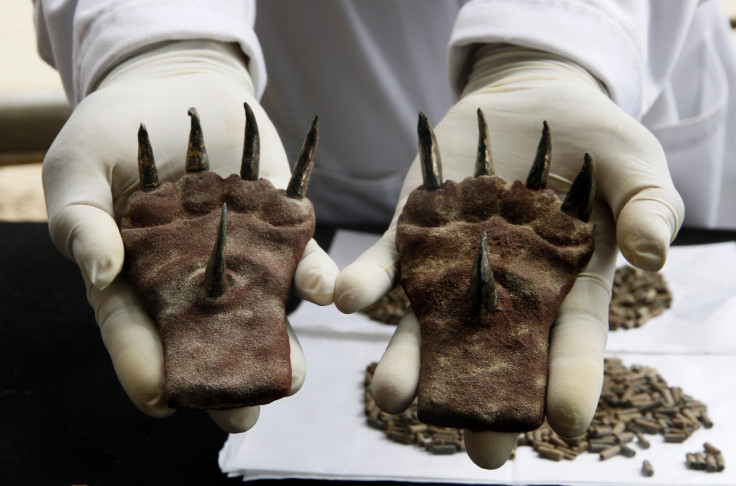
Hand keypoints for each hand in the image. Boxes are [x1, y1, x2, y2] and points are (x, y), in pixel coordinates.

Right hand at [42, 40, 337, 431]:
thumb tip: (100, 274)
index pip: (134, 329)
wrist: (177, 83)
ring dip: (277, 343)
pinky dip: (310, 272)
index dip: (143, 364)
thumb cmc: (113, 129)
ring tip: (292, 378)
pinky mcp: (276, 226)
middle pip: (203, 337)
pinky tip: (323, 289)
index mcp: (134, 274)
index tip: (161, 398)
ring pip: (257, 310)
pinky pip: (296, 256)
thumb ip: (80, 221)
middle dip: (221, 378)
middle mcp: (190, 276)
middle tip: (241, 418)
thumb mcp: (79, 168)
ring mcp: (236, 255)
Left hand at [335, 45, 683, 467]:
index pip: (572, 342)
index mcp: (567, 286)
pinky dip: (368, 282)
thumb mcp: (633, 166)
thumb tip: (653, 254)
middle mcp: (505, 290)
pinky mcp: (413, 231)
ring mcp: (455, 265)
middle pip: (495, 356)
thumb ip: (648, 206)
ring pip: (430, 327)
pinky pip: (387, 264)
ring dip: (410, 361)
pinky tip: (349, 300)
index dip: (573, 381)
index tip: (568, 425)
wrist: (530, 100)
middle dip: (485, 403)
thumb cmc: (593, 142)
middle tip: (480, 450)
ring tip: (393, 398)